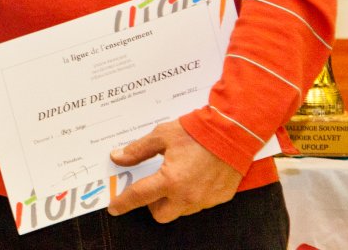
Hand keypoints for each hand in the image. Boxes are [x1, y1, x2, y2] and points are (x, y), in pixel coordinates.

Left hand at [106, 120, 243, 222]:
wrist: (233, 132)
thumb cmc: (196, 132)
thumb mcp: (161, 136)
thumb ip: (138, 150)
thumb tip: (118, 157)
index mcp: (170, 181)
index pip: (139, 196)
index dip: (123, 203)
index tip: (113, 208)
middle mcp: (187, 196)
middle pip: (160, 214)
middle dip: (151, 204)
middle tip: (151, 186)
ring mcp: (205, 200)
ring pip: (180, 211)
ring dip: (172, 200)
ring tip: (173, 178)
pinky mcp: (220, 198)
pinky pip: (199, 204)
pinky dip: (191, 195)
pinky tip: (193, 177)